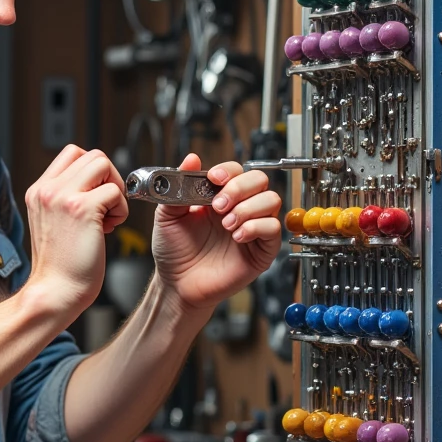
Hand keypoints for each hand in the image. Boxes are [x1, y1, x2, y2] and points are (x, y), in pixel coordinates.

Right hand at [24, 146, 128, 323]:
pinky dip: (120, 209)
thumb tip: (97, 184)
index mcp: (39, 191)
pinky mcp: (82, 209)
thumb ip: (66, 198)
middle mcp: (48, 189)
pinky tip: (109, 229)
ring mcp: (63, 197)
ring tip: (108, 216)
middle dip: (109, 178)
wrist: (55, 292)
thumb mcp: (52, 222)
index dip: (94, 171)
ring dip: (115, 189)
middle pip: (93, 155)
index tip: (97, 196)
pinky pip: (115, 191)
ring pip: (104, 165)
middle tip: (107, 207)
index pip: (73, 153)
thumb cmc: (60, 265)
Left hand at [151, 154, 280, 313]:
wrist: (176, 284)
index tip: (213, 179)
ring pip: (271, 200)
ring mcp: (252, 228)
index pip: (236, 171)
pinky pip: (273, 229)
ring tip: (226, 224)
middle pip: (259, 180)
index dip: (228, 171)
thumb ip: (177, 186)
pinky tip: (237, 236)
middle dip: (239, 188)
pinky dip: (256, 227)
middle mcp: (239, 208)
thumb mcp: (167, 215)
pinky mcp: (261, 250)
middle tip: (218, 206)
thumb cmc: (174, 252)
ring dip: (248, 208)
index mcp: (218, 196)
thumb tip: (190, 158)